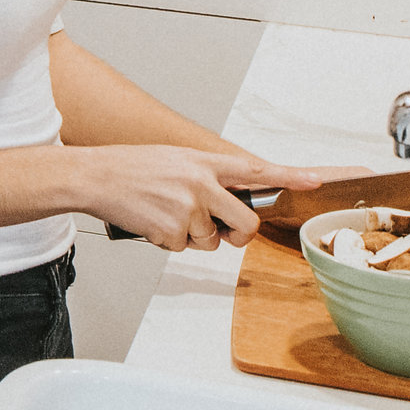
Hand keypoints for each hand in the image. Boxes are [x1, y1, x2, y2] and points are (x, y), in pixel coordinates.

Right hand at [66, 145, 271, 251]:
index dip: (289, 176)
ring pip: (211, 241)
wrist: (95, 176)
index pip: (255, 170)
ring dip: (192, 237)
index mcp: (203, 162)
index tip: (314, 181)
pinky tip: (152, 222)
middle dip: (238, 234)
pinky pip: (183, 248)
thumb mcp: (175, 160)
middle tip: (222, 232)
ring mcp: (187, 208)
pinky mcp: (171, 231)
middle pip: (245, 221)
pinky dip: (168, 242)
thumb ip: (206, 177)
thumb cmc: (132, 168)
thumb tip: (227, 202)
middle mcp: (200, 183)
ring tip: (164, 214)